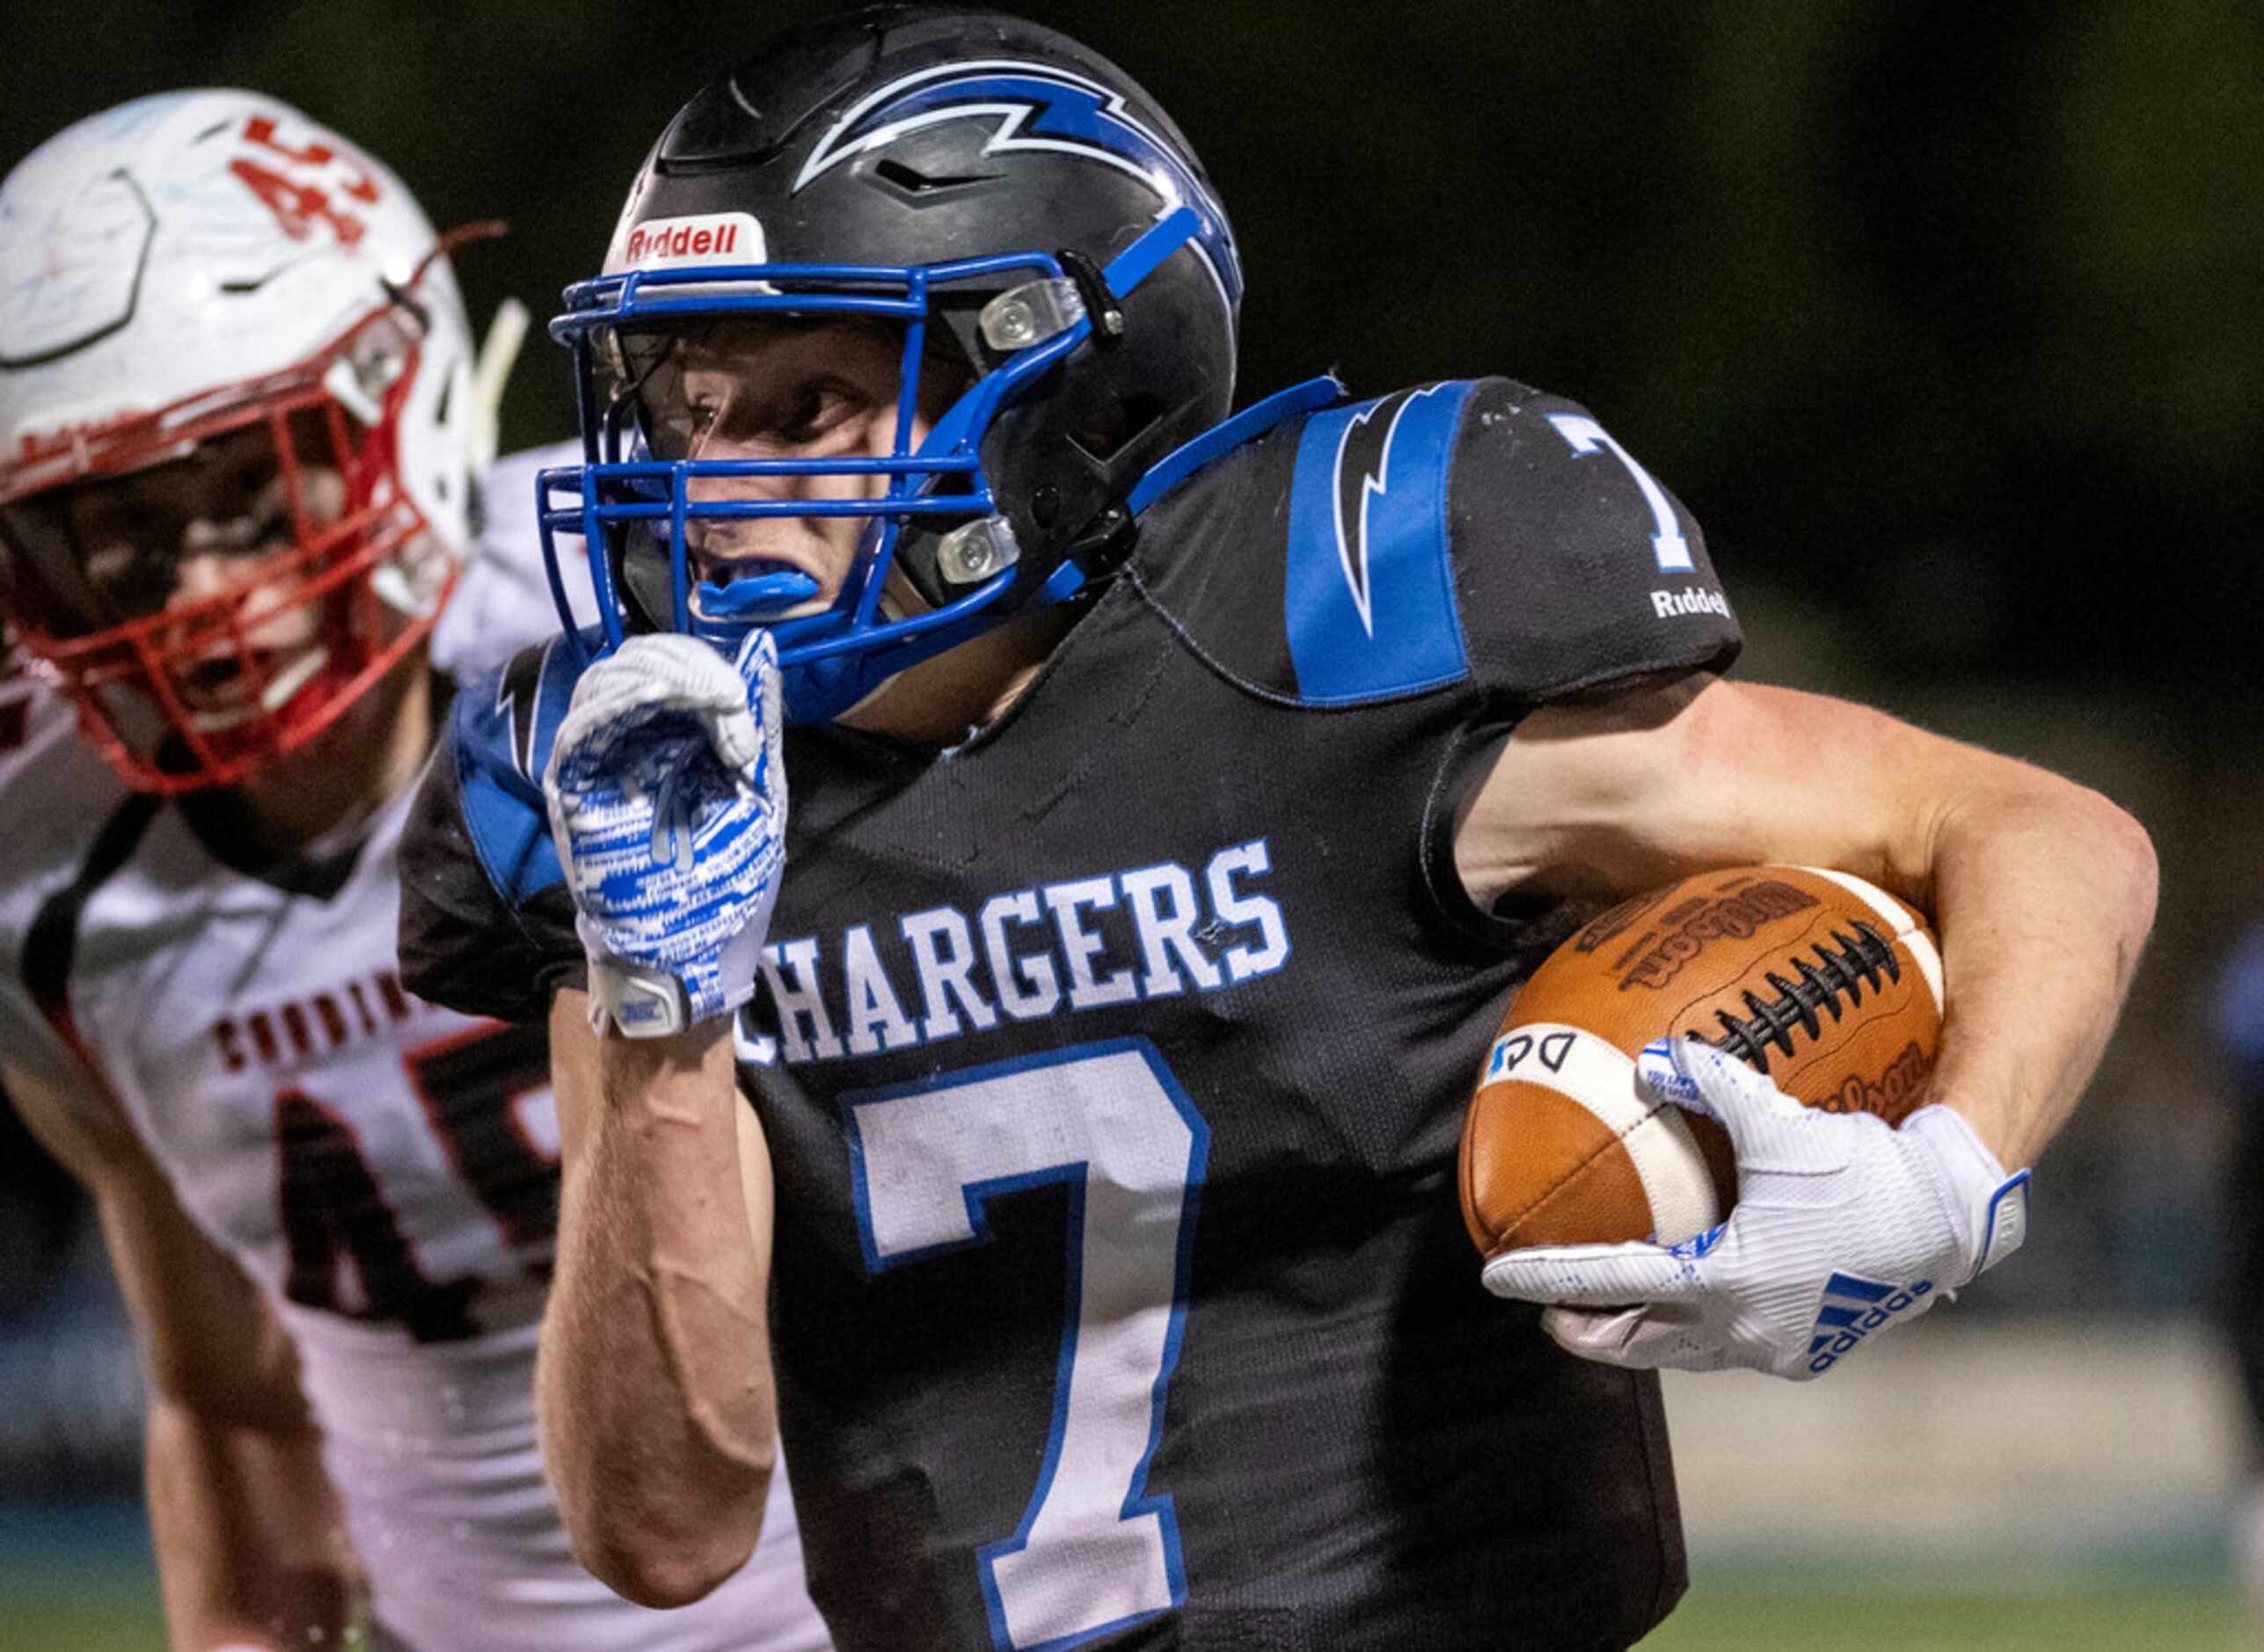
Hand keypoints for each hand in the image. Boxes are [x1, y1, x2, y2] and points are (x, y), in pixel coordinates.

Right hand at [544, 630, 785, 1037]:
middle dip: (687, 666)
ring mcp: (599, 762)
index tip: (743, 698)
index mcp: (676, 740)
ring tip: (705, 696)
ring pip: (607, 683)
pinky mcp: (573, 787)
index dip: (707, 665)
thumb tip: (762, 651)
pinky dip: (615, 701)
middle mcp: (632, 743)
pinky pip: (582, 728)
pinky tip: (655, 694)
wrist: (694, 948)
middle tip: (729, 698)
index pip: (674, 667)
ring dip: (659, 673)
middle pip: (639, 664)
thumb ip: (755, 727)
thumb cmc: (724, 880)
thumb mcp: (757, 794)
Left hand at [1481, 1036, 2030, 1378]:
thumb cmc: (1863, 1168)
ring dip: (1642, 1335)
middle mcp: (1742, 1329)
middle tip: (1550, 1311)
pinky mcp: (1807, 1352)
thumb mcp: (1781, 1122)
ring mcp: (1777, 1349)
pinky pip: (1730, 1347)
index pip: (1610, 1282)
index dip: (1545, 1278)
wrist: (1951, 1222)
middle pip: (1636, 1345)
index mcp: (1724, 1279)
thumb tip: (1654, 1057)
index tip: (1495, 1277)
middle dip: (1585, 1332)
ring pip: (1684, 1353)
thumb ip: (1713, 1086)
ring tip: (1613, 1311)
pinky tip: (1696, 1301)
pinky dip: (1696, 1330)